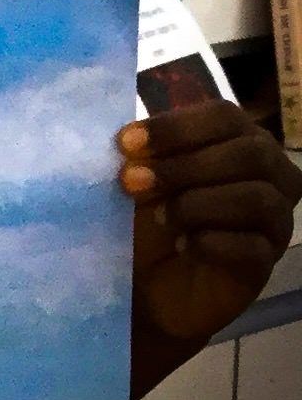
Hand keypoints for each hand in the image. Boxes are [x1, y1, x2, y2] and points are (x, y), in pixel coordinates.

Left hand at [121, 100, 299, 342]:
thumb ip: (138, 155)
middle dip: (185, 166)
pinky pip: (253, 246)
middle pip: (250, 154)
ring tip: (160, 218)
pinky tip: (183, 245)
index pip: (225, 116)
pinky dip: (211, 243)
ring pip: (257, 198)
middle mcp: (270, 174)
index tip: (125, 144)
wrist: (147, 283)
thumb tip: (127, 144)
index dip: (175, 127)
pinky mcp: (266, 263)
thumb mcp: (136, 179)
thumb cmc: (146, 218)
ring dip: (197, 204)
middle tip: (133, 183)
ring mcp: (274, 220)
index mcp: (237, 139)